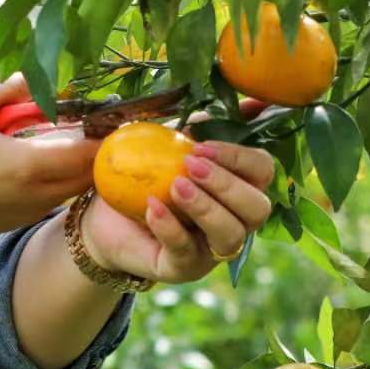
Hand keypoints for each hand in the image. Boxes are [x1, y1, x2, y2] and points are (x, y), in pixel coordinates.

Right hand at [0, 72, 99, 247]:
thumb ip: (2, 88)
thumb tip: (35, 75)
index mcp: (27, 165)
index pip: (90, 154)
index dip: (105, 134)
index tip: (109, 113)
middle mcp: (34, 196)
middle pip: (87, 178)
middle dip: (96, 152)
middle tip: (92, 121)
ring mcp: (21, 214)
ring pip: (67, 192)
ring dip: (73, 168)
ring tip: (63, 137)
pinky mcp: (6, 224)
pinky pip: (45, 202)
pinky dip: (51, 182)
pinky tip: (29, 160)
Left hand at [78, 137, 276, 285]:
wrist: (106, 212)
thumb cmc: (149, 173)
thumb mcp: (177, 142)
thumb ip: (212, 121)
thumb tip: (256, 100)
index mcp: (241, 187)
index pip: (263, 172)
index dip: (240, 158)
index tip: (202, 146)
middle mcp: (236, 220)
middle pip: (257, 208)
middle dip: (226, 185)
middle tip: (190, 165)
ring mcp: (212, 248)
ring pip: (230, 235)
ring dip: (206, 208)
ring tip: (175, 187)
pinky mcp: (183, 267)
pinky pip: (186, 252)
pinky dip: (170, 227)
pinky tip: (152, 207)